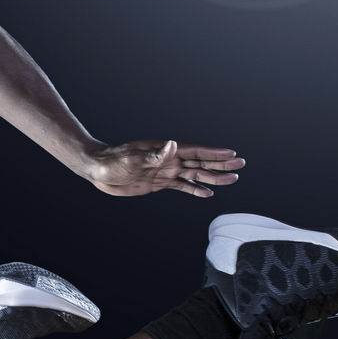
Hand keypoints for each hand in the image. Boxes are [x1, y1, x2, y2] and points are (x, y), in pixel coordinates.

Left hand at [83, 139, 245, 198]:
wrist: (97, 170)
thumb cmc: (112, 161)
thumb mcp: (133, 158)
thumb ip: (155, 155)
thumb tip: (174, 145)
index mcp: (164, 151)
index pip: (195, 152)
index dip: (214, 153)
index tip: (232, 154)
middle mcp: (168, 160)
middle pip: (200, 162)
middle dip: (220, 164)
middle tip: (240, 165)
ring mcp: (164, 171)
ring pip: (194, 175)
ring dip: (212, 177)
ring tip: (231, 180)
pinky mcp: (157, 183)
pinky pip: (181, 186)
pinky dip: (195, 189)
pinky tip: (207, 193)